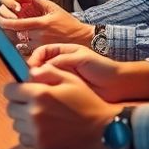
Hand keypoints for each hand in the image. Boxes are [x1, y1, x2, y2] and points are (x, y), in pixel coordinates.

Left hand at [0, 0, 93, 49]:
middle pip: (15, 33)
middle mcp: (39, 36)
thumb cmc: (68, 23)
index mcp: (41, 24)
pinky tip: (23, 38)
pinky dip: (21, 44)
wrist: (82, 39)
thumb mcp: (53, 7)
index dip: (5, 21)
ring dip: (15, 35)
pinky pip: (25, 50)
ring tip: (14, 28)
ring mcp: (40, 46)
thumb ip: (36, 1)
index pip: (16, 24)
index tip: (1, 18)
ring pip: (19, 42)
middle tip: (3, 22)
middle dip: (7, 27)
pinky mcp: (41, 53)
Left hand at [4, 64, 119, 148]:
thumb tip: (29, 71)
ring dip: (23, 119)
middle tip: (32, 103)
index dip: (14, 88)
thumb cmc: (87, 102)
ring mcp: (37, 132)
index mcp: (40, 94)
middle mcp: (34, 114)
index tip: (21, 90)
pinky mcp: (41, 146)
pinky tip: (43, 129)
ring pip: (16, 124)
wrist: (103, 130)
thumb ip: (47, 72)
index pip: (9, 90)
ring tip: (40, 116)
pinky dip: (29, 133)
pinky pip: (24, 138)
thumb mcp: (71, 80)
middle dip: (18, 103)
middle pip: (10, 108)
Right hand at [28, 43, 148, 102]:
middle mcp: (60, 65)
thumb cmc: (102, 67)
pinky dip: (46, 93)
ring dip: (38, 84)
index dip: (35, 58)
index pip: (41, 52)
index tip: (32, 67)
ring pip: (42, 80)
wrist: (116, 85)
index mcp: (63, 52)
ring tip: (39, 88)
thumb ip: (61, 60)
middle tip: (33, 80)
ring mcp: (61, 79)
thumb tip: (39, 68)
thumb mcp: (81, 58)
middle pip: (39, 66)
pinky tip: (47, 96)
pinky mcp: (64, 92)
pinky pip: (50, 91)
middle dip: (33, 72)